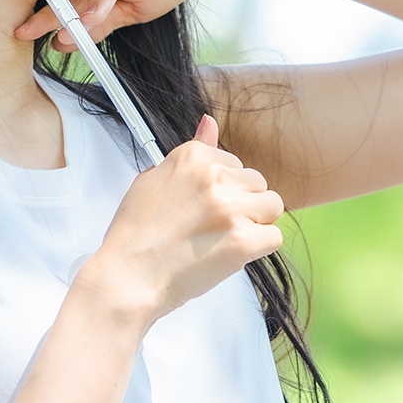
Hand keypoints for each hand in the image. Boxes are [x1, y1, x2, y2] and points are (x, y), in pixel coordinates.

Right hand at [78, 116, 284, 325]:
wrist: (128, 277)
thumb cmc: (135, 235)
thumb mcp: (154, 179)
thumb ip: (191, 152)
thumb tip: (210, 124)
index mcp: (192, 157)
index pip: (235, 164)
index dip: (223, 189)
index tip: (204, 206)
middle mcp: (214, 176)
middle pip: (256, 183)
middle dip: (242, 204)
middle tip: (213, 226)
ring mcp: (230, 208)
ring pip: (271, 206)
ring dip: (255, 223)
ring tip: (224, 239)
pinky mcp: (243, 240)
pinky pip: (274, 237)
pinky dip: (258, 248)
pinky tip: (231, 254)